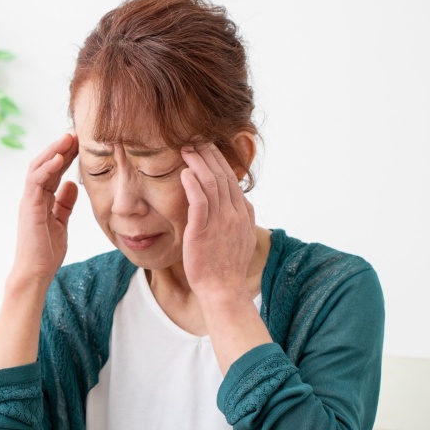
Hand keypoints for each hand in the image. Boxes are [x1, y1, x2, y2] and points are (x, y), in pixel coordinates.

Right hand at [10, 133, 79, 286]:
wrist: (35, 272)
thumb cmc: (46, 251)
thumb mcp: (61, 222)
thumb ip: (65, 203)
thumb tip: (73, 184)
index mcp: (41, 199)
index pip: (53, 171)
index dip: (65, 155)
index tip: (80, 142)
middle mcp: (33, 196)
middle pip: (45, 164)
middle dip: (60, 147)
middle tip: (75, 133)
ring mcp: (29, 201)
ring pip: (38, 167)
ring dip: (53, 151)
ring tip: (68, 138)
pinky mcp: (29, 207)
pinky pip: (35, 181)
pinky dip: (47, 167)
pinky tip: (59, 157)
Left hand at [179, 143, 257, 304]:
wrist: (224, 290)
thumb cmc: (227, 268)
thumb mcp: (241, 238)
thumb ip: (240, 218)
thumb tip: (240, 202)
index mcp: (243, 214)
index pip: (231, 180)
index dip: (219, 161)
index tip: (208, 148)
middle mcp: (234, 214)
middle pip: (222, 176)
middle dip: (209, 155)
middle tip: (196, 139)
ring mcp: (220, 222)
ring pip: (211, 184)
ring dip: (199, 163)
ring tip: (187, 149)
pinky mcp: (203, 231)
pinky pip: (200, 202)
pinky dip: (193, 185)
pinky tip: (186, 172)